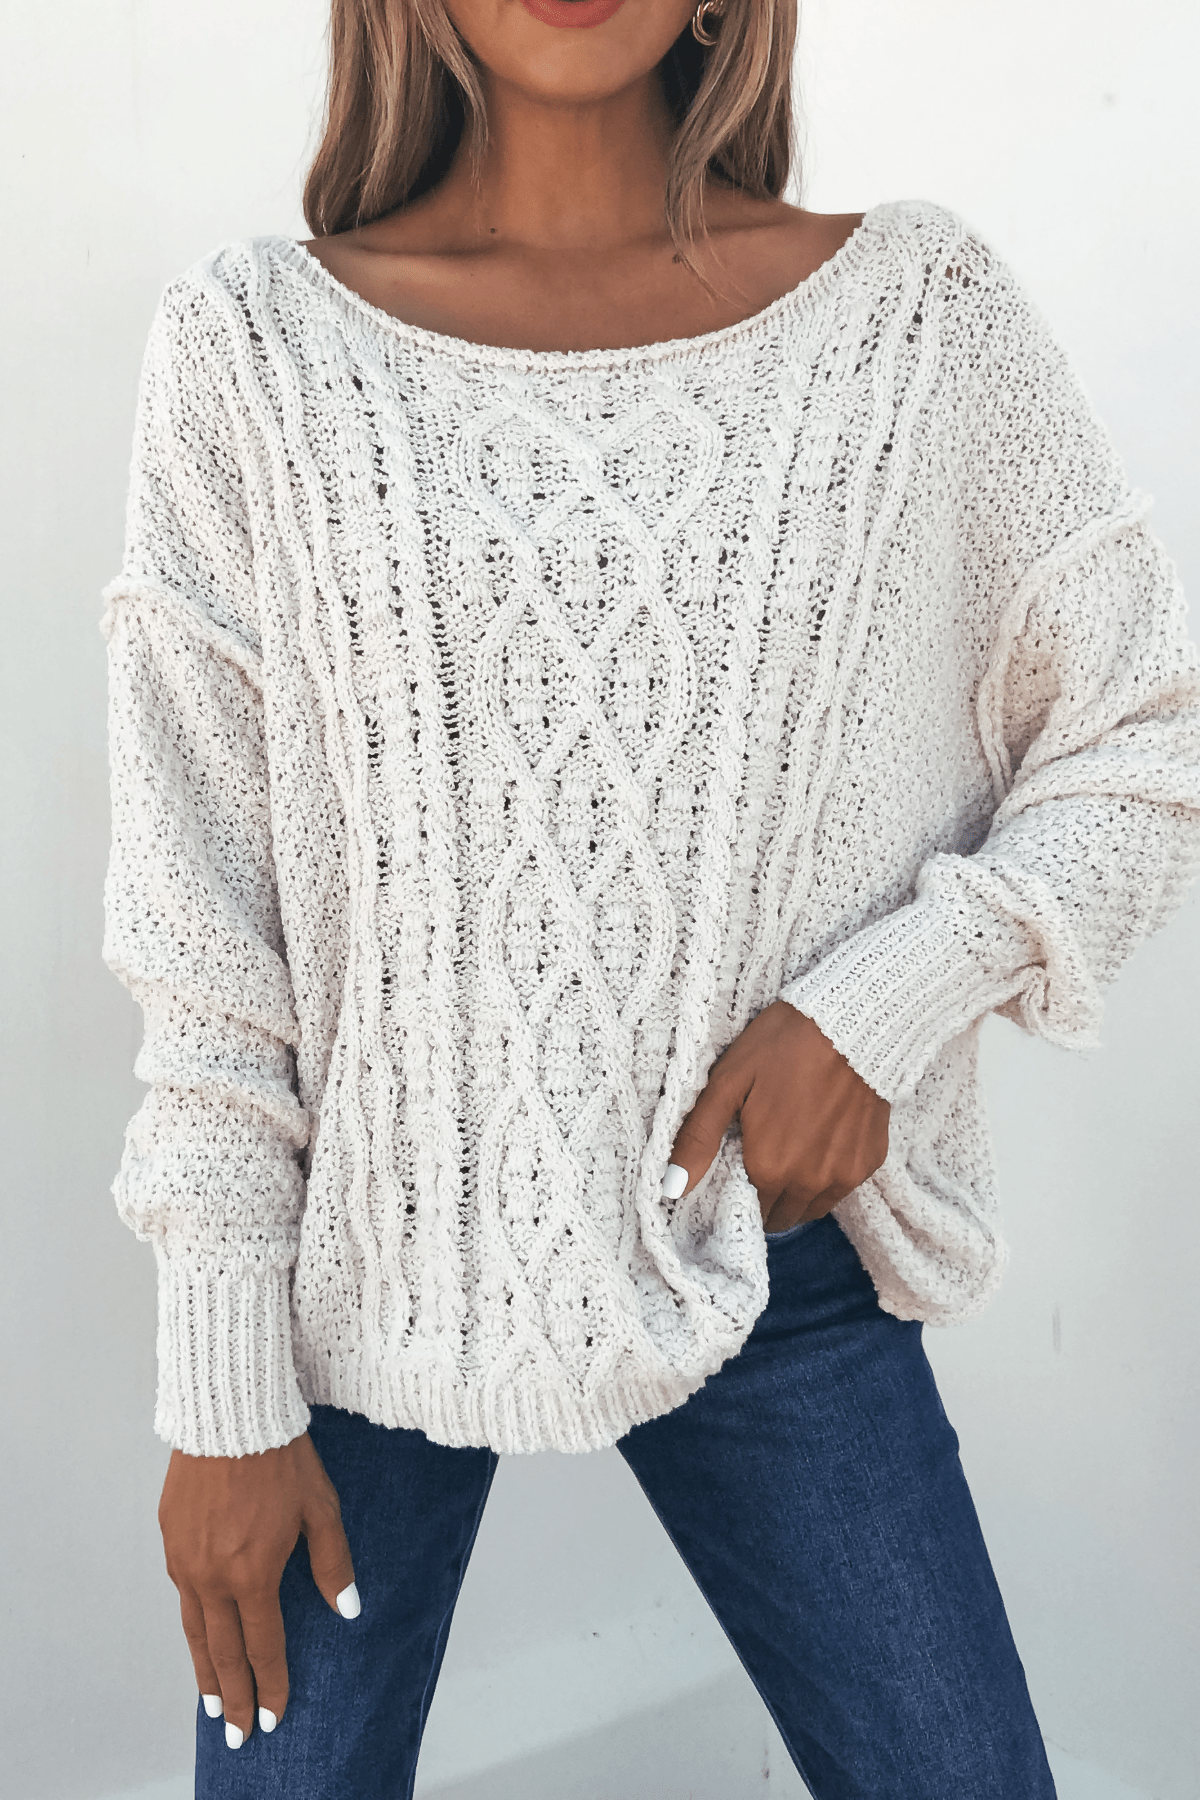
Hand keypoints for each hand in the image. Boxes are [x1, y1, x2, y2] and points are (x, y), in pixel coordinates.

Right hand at [159, 1431, 357, 1748]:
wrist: (230, 1413)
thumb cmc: (282, 1456)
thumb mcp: (321, 1508)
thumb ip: (333, 1563)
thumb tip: (347, 1610)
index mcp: (253, 1573)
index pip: (263, 1646)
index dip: (270, 1685)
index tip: (273, 1717)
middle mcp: (213, 1576)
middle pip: (222, 1652)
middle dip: (232, 1697)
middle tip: (237, 1733)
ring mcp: (186, 1559)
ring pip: (194, 1630)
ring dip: (204, 1670)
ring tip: (212, 1702)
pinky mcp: (170, 1538)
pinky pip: (182, 1594)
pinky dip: (191, 1626)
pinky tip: (199, 1635)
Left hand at [663, 1001, 889, 1231]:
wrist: (852, 1022)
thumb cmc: (783, 1046)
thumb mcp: (729, 1082)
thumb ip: (699, 1137)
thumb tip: (671, 1187)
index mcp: (769, 1167)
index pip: (748, 1211)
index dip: (739, 1193)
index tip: (738, 1167)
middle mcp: (809, 1181)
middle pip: (781, 1216)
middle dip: (766, 1197)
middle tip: (762, 1158)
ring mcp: (844, 1174)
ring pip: (812, 1207)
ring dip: (797, 1193)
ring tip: (789, 1153)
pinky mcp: (870, 1161)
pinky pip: (843, 1187)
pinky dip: (828, 1176)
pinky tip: (820, 1141)